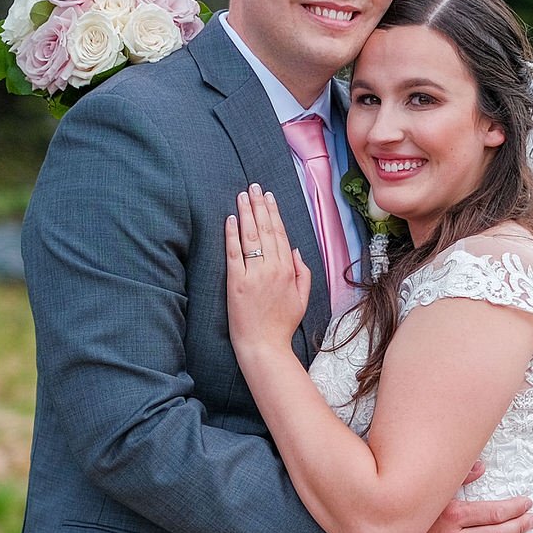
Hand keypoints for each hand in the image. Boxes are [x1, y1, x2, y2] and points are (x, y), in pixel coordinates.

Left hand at [225, 184, 311, 354]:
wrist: (264, 345)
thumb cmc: (282, 324)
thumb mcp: (302, 298)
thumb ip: (302, 273)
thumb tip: (296, 251)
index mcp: (289, 270)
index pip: (280, 234)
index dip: (273, 213)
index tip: (268, 197)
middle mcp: (273, 268)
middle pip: (266, 229)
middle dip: (259, 205)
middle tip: (254, 187)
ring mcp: (254, 274)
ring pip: (251, 236)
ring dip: (246, 213)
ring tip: (242, 195)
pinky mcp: (236, 282)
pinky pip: (234, 252)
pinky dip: (232, 234)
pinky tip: (230, 219)